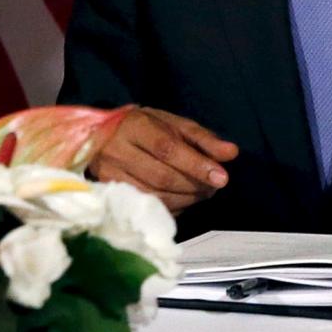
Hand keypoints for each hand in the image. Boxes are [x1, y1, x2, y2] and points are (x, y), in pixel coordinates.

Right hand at [86, 108, 237, 212]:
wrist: (100, 137)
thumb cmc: (144, 128)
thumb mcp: (173, 124)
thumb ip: (203, 139)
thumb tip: (231, 153)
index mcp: (135, 125)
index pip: (167, 148)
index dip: (196, 165)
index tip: (221, 177)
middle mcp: (118, 150)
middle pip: (162, 176)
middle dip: (195, 185)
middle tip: (214, 186)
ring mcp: (111, 175)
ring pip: (155, 196)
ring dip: (187, 199)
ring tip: (203, 192)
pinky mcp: (110, 193)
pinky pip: (148, 207)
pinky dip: (173, 207)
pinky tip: (184, 200)